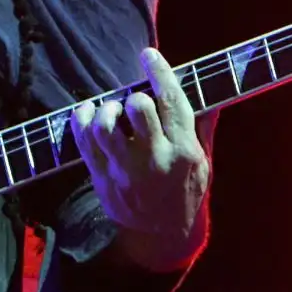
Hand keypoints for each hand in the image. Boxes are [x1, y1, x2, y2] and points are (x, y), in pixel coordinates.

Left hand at [71, 48, 214, 270]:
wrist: (164, 236)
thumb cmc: (187, 192)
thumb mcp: (204, 161)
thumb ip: (203, 124)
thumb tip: (210, 90)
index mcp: (185, 152)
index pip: (171, 101)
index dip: (158, 72)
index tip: (148, 55)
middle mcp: (155, 161)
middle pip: (136, 109)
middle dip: (134, 97)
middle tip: (135, 103)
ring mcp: (125, 172)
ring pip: (104, 125)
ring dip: (106, 109)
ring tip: (112, 111)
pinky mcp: (103, 180)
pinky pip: (84, 142)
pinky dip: (82, 120)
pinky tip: (89, 113)